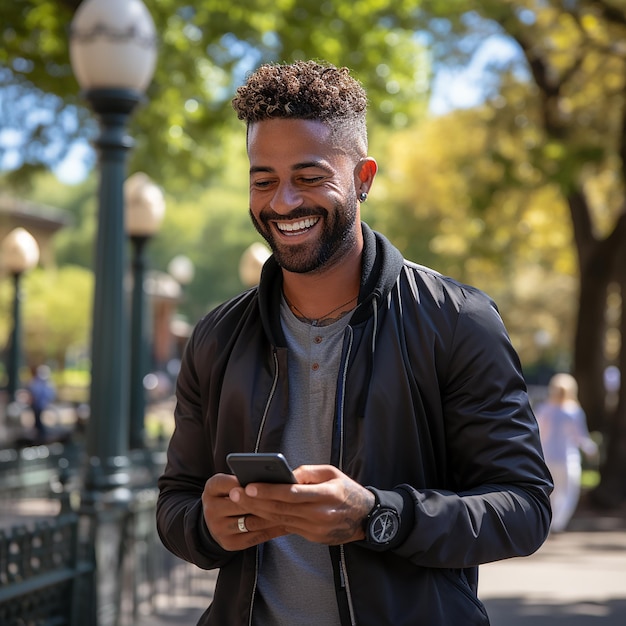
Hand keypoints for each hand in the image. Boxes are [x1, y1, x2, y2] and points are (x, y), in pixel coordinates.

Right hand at [202, 473, 289, 550]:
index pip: (231, 483)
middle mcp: (211, 509)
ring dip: (273, 516)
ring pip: (251, 522)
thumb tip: (271, 478)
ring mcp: (218, 529)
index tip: (269, 482)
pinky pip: (255, 537)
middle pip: (242, 504)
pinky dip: (272, 530)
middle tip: (287, 496)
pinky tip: (287, 524)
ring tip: (291, 510)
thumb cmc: (230, 493)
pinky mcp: (228, 543)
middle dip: (265, 500)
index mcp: (211, 489)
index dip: (249, 484)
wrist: (215, 518)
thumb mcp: (230, 482)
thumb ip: (243, 479)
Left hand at [228, 464, 374, 544]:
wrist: (366, 519)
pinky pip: (287, 528)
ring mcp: (316, 529)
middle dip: (255, 501)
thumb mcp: (332, 472)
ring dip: (257, 512)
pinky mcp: (312, 537)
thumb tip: (285, 474)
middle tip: (234, 493)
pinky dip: (269, 521)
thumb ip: (308, 472)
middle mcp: (320, 514)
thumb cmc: (347, 489)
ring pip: (281, 520)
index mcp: (327, 495)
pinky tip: (253, 515)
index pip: (292, 493)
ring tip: (238, 502)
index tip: (249, 485)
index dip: (269, 490)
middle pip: (282, 508)